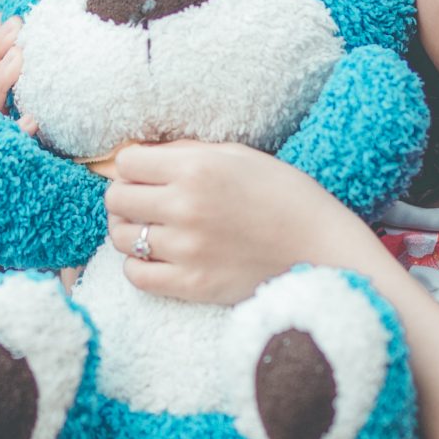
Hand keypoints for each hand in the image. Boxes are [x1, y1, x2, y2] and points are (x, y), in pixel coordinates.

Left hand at [103, 140, 384, 304]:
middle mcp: (185, 206)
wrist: (323, 248)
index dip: (133, 167)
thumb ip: (189, 152)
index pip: (127, 163)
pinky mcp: (192, 285)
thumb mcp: (240, 156)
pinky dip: (138, 266)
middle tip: (146, 202)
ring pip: (120, 238)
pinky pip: (135, 276)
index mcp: (197, 168)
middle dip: (127, 197)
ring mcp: (186, 249)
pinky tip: (157, 258)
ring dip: (128, 232)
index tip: (146, 174)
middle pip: (116, 199)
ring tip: (151, 230)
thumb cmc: (286, 197)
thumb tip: (143, 155)